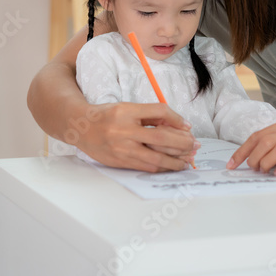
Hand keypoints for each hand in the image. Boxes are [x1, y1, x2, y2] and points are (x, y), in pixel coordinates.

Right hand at [78, 102, 198, 171]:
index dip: (177, 118)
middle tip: (195, 144)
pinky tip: (172, 166)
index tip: (187, 125)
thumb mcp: (127, 107)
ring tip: (188, 160)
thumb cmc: (107, 115)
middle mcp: (124, 130)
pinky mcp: (120, 162)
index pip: (159, 112)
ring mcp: (122, 148)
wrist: (80, 128)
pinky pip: (146, 166)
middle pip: (161, 137)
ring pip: (156, 156)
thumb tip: (178, 124)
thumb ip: (150, 114)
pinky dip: (162, 167)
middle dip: (182, 142)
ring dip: (176, 160)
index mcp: (127, 111)